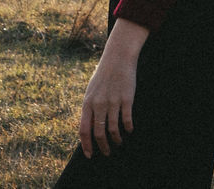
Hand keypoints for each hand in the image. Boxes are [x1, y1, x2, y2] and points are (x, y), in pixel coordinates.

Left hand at [79, 18, 148, 157]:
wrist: (117, 58)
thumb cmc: (103, 76)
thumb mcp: (92, 91)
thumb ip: (90, 109)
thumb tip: (89, 129)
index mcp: (88, 103)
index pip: (84, 130)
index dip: (86, 145)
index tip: (89, 155)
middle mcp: (99, 104)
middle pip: (99, 133)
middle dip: (103, 147)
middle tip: (107, 153)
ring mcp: (113, 102)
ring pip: (113, 130)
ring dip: (117, 140)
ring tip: (119, 142)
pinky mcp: (126, 99)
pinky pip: (127, 120)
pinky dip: (128, 129)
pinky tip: (129, 130)